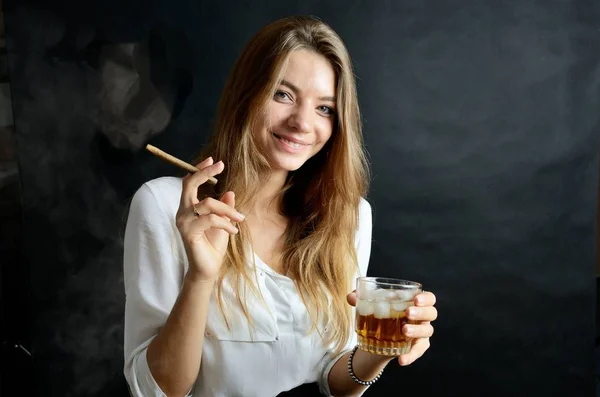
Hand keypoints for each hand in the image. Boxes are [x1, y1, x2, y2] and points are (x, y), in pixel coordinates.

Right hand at [175, 157, 244, 281]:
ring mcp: (183, 222)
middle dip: (204, 172)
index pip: (189, 183)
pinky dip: (225, 223)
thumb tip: (229, 191)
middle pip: (189, 185)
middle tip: (221, 165)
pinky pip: (210, 219)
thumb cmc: (213, 245)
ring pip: (207, 203)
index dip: (200, 170)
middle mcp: (182, 212)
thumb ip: (224, 207)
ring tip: (240, 219)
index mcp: (188, 208)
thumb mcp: (223, 222)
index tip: (213, 160)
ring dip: (228, 210)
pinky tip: (234, 231)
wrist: (208, 269)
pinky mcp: (189, 232)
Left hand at [346, 290, 436, 366]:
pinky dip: (410, 355)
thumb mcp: (369, 305)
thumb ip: (359, 299)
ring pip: (427, 331)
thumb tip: (351, 297)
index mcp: (414, 303)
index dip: (425, 298)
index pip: (428, 298)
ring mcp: (421, 332)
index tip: (415, 299)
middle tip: (408, 313)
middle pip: (431, 313)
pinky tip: (401, 359)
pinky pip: (418, 351)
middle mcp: (421, 317)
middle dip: (422, 312)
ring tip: (404, 331)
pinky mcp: (416, 347)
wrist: (376, 338)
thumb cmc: (379, 314)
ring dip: (417, 331)